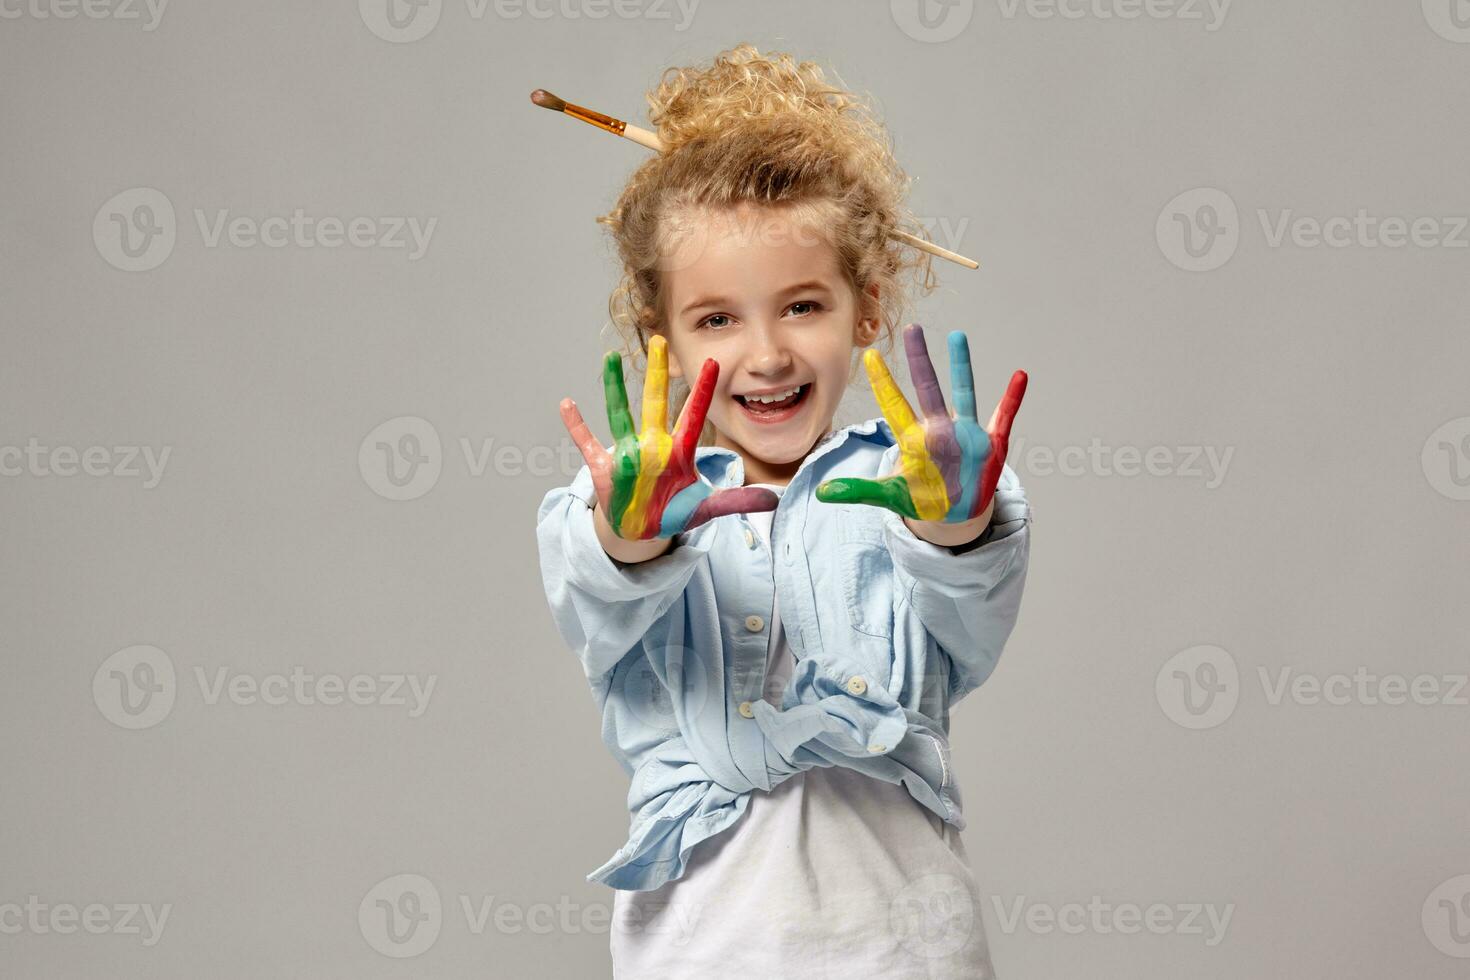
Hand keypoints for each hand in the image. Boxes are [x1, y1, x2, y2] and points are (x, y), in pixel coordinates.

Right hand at [560, 335, 778, 539]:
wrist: (643, 530)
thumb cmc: (674, 512)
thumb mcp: (705, 508)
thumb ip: (735, 501)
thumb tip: (772, 499)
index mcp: (678, 451)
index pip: (694, 414)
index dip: (704, 390)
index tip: (714, 361)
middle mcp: (653, 444)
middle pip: (656, 402)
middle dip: (658, 373)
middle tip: (659, 339)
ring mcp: (627, 452)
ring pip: (620, 413)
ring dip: (613, 387)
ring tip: (609, 358)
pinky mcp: (605, 467)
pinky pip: (588, 442)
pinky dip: (577, 426)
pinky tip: (567, 404)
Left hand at [815, 323, 1026, 522]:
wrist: (955, 513)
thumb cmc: (922, 498)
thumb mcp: (889, 496)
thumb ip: (857, 491)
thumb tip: (820, 494)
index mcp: (913, 440)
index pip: (894, 405)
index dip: (884, 382)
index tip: (870, 355)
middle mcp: (938, 429)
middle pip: (927, 388)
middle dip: (919, 360)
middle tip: (912, 328)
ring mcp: (965, 434)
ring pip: (964, 392)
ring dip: (962, 366)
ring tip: (958, 336)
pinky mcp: (989, 444)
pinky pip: (1003, 417)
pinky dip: (1012, 398)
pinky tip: (1020, 376)